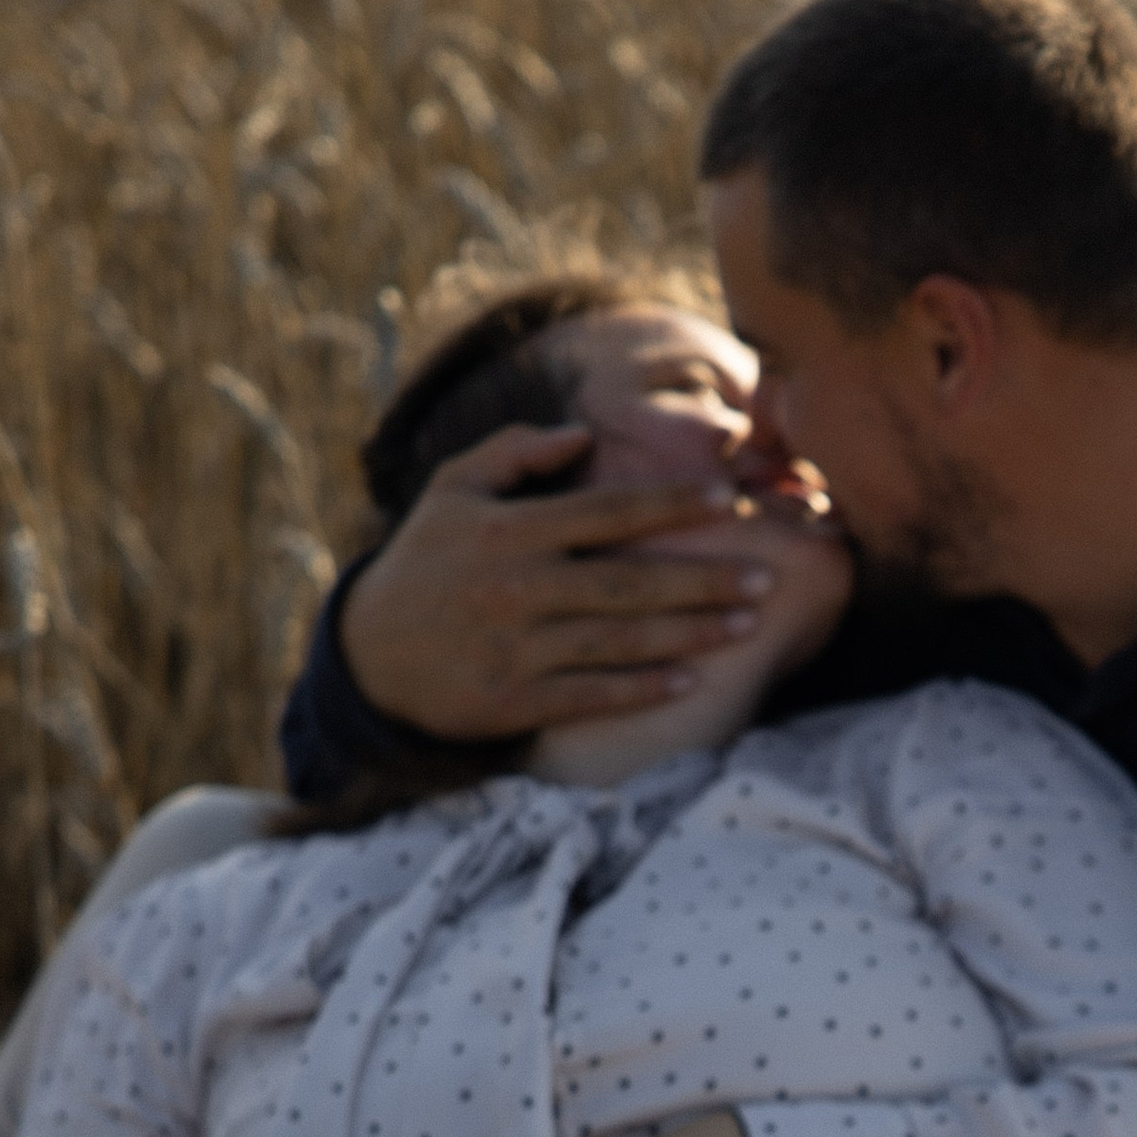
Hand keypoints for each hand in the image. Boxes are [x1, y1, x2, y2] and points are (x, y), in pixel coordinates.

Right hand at [339, 422, 788, 735]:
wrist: (370, 656)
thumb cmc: (427, 561)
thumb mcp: (452, 492)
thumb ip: (514, 453)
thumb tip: (583, 436)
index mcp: (507, 530)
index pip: (606, 511)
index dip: (672, 503)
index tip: (729, 496)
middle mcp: (516, 588)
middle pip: (629, 582)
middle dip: (704, 579)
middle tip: (766, 574)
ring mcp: (517, 648)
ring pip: (621, 640)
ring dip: (691, 634)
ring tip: (748, 623)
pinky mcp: (516, 700)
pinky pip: (594, 694)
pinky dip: (644, 688)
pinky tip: (693, 680)